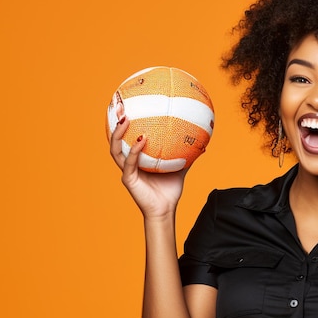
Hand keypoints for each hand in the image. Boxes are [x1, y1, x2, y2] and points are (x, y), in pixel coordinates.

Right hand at [109, 100, 187, 218]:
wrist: (165, 210)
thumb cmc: (169, 191)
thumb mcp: (180, 169)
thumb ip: (186, 156)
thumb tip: (202, 144)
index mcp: (137, 160)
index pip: (126, 138)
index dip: (124, 125)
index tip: (129, 107)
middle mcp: (128, 163)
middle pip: (115, 140)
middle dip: (115, 124)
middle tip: (121, 108)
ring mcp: (126, 170)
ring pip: (115, 149)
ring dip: (118, 134)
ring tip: (125, 119)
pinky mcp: (128, 179)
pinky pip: (130, 161)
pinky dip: (135, 150)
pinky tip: (142, 139)